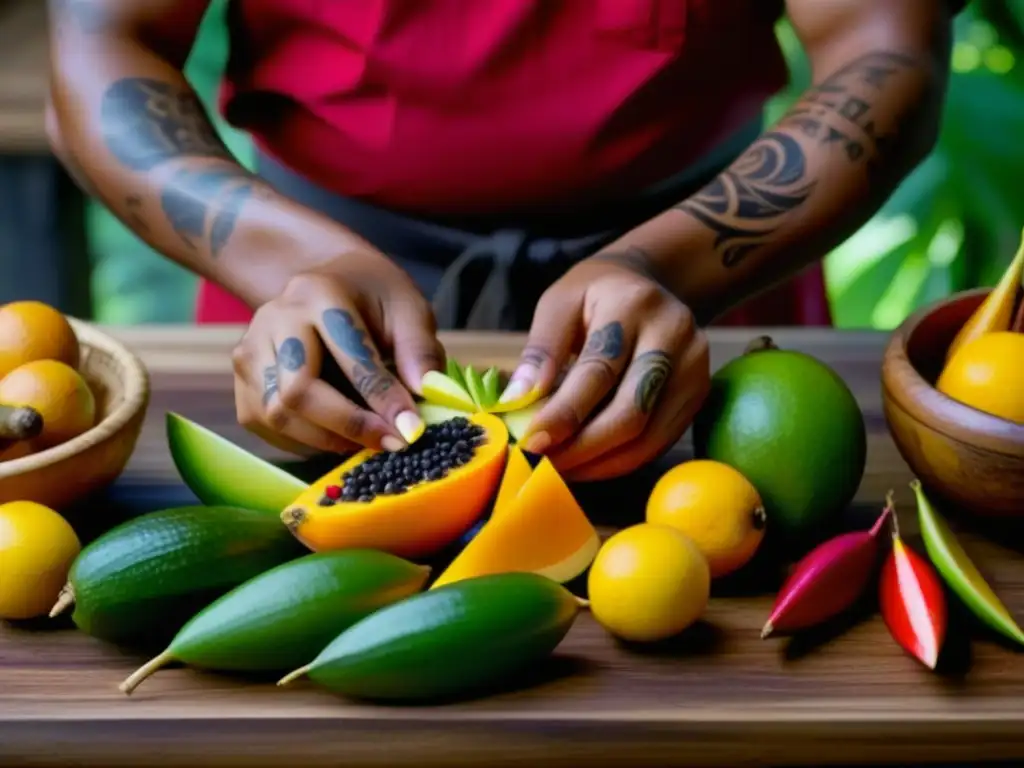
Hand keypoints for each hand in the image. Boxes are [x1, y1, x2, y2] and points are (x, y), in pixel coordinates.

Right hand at [231, 252, 444, 455]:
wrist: (325, 280)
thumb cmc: (373, 297)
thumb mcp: (407, 308)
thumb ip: (418, 350)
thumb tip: (429, 394)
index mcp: (320, 294)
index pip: (349, 356)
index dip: (382, 398)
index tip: (411, 430)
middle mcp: (275, 318)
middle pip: (298, 392)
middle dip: (348, 426)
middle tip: (390, 443)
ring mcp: (250, 348)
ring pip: (277, 414)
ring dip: (325, 440)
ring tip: (367, 440)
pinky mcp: (241, 377)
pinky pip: (264, 424)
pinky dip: (302, 441)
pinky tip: (336, 435)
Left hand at [501, 252, 709, 480]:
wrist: (648, 284)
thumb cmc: (595, 294)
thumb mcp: (559, 302)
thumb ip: (542, 350)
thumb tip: (518, 402)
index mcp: (633, 304)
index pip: (598, 370)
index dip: (564, 414)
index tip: (532, 442)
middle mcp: (674, 334)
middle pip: (631, 412)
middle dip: (583, 448)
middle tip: (543, 467)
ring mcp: (694, 367)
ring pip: (649, 437)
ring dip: (600, 463)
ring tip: (561, 469)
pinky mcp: (698, 393)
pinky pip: (659, 442)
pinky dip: (621, 461)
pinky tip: (589, 464)